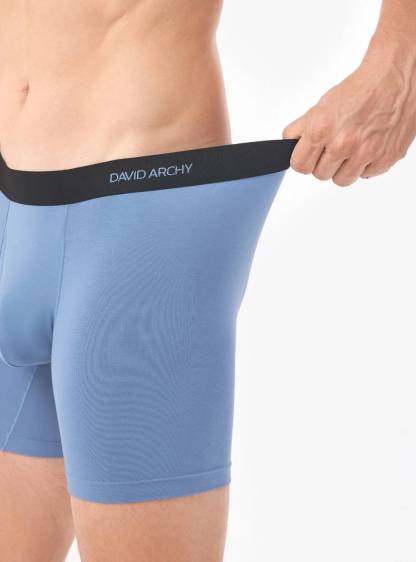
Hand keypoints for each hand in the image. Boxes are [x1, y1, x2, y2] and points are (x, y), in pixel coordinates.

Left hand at [282, 34, 415, 185]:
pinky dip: (365, 165)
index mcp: (322, 130)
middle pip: (320, 175)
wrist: (394, 79)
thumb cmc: (359, 90)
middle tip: (333, 147)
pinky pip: (365, 175)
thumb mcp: (321, 106)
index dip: (303, 160)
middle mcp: (343, 144)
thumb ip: (301, 129)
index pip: (300, 166)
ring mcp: (366, 154)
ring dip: (343, 168)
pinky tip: (367, 146)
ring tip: (350, 149)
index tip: (308, 156)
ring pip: (342, 180)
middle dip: (324, 163)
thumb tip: (288, 145)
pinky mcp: (385, 159)